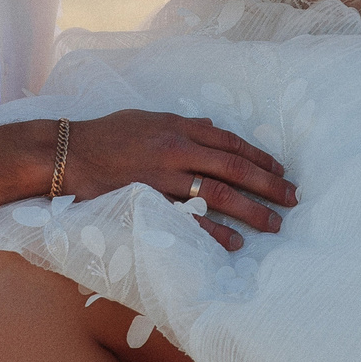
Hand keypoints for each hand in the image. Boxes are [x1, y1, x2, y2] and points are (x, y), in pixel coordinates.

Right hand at [61, 110, 296, 251]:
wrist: (68, 154)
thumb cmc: (106, 134)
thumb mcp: (146, 118)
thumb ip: (181, 123)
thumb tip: (210, 126)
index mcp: (178, 127)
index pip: (229, 142)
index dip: (259, 157)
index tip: (280, 170)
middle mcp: (177, 149)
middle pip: (233, 168)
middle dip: (267, 184)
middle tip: (292, 198)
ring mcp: (165, 177)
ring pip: (219, 194)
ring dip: (251, 210)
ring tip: (273, 224)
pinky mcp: (151, 201)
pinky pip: (190, 219)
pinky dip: (215, 233)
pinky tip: (235, 243)